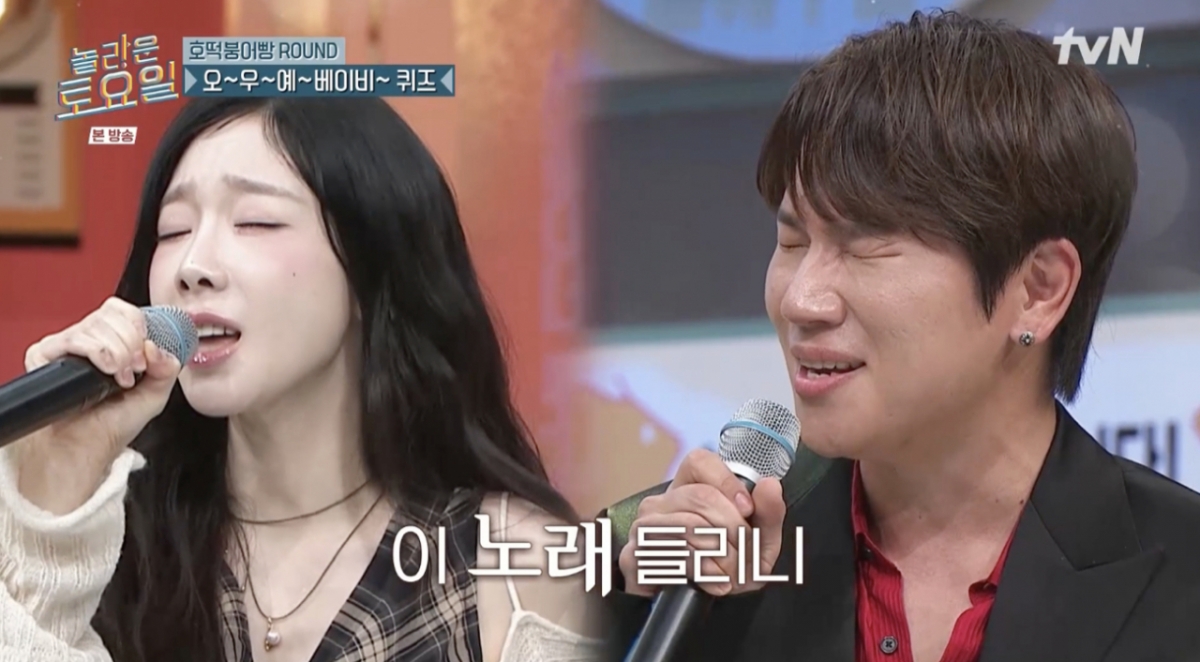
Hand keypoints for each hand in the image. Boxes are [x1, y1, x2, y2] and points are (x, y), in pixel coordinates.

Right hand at [11, 297, 181, 513]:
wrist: (86, 448)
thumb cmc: (114, 424)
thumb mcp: (155, 395)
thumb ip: (168, 368)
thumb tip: (157, 346)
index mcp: (113, 341)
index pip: (124, 311)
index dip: (139, 328)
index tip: (146, 356)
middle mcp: (88, 340)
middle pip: (112, 314)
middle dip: (131, 343)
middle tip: (133, 371)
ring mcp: (66, 346)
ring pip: (96, 325)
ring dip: (118, 352)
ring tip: (120, 378)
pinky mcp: (44, 355)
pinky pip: (74, 339)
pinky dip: (97, 353)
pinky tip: (105, 374)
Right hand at [618, 448, 786, 597]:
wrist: (690, 607)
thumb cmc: (721, 566)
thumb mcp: (756, 543)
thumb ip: (768, 513)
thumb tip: (769, 485)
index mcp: (687, 490)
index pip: (700, 461)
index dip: (727, 482)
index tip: (748, 509)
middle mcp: (661, 503)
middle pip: (701, 497)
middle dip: (734, 528)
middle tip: (746, 551)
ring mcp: (643, 528)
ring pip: (691, 525)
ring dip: (723, 554)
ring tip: (733, 571)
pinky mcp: (635, 556)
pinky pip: (676, 555)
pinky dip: (707, 571)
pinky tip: (717, 581)